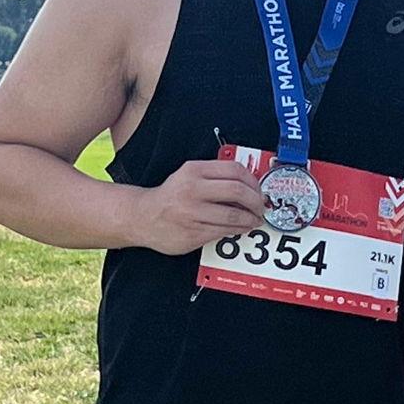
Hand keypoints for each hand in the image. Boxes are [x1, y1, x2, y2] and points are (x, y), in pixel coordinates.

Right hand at [135, 159, 266, 253]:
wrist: (142, 217)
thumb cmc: (171, 196)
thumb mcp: (188, 176)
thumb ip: (215, 176)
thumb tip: (249, 185)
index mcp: (194, 171)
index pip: (235, 170)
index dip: (253, 181)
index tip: (259, 190)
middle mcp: (192, 189)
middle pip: (238, 192)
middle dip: (256, 202)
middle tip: (261, 207)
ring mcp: (191, 213)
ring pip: (233, 216)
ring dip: (250, 219)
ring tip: (254, 220)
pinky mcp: (192, 233)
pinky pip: (224, 232)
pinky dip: (238, 230)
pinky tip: (242, 228)